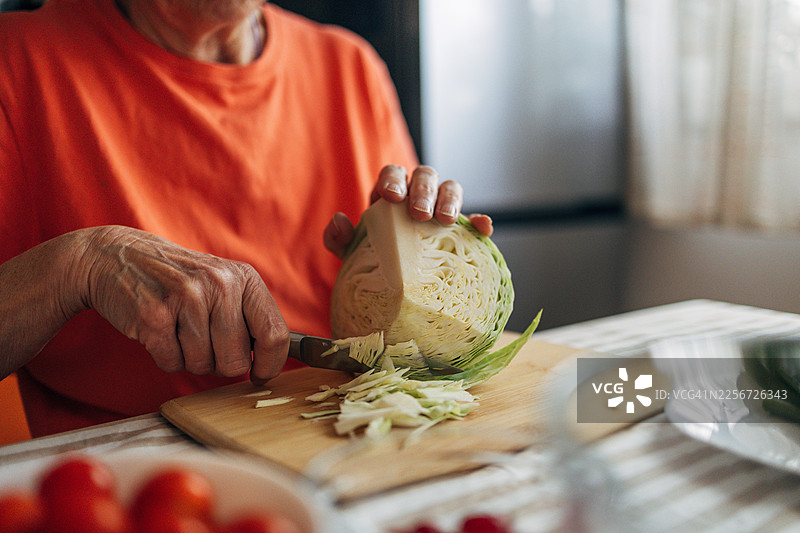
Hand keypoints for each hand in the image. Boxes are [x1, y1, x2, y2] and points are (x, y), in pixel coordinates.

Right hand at [83, 226, 287, 383]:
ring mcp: (186, 297)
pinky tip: (160, 331)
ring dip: (189, 358)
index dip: (270, 365)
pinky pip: (172, 363)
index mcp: (244, 277)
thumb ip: (250, 316)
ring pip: (202, 365)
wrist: (118, 256)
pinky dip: (166, 356)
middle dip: (219, 364)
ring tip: (178, 330)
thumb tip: (272, 361)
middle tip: (203, 342)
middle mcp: (219, 284)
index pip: (275, 334)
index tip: (260, 374)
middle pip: (236, 360)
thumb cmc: (179, 280)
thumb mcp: (223, 283)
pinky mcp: (153, 314)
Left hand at [324, 165, 493, 257]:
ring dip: (450, 199)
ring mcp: (441, 207)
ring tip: (445, 220)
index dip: (393, 180)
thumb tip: (338, 220)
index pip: (393, 173)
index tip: (391, 197)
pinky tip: (483, 228)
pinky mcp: (460, 227)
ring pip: (451, 188)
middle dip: (423, 191)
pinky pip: (473, 218)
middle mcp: (417, 193)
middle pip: (425, 176)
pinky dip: (479, 221)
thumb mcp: (351, 252)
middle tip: (419, 213)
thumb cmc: (372, 259)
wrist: (394, 283)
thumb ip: (338, 238)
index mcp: (390, 192)